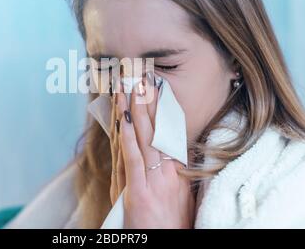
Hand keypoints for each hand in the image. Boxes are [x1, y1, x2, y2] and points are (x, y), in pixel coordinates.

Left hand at [109, 75, 194, 228]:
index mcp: (179, 170)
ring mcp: (155, 180)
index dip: (164, 106)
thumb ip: (173, 171)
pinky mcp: (140, 193)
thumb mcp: (180, 195)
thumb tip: (172, 149)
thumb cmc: (173, 225)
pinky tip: (124, 117)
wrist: (172, 247)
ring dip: (136, 109)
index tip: (158, 85)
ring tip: (129, 84)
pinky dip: (128, 136)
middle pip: (158, 127)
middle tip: (141, 73)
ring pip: (145, 137)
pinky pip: (133, 158)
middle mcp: (170, 171)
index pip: (171, 130)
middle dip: (148, 99)